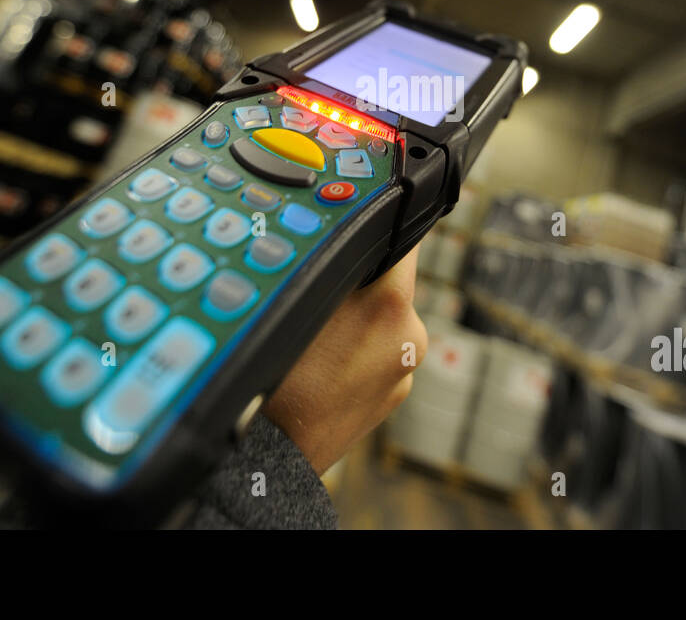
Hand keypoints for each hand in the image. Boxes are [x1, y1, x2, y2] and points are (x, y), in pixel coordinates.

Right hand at [264, 246, 426, 474]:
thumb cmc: (277, 384)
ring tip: (312, 346)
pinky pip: (377, 356)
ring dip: (355, 323)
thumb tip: (343, 234)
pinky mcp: (395, 396)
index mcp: (392, 306)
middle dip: (358, 285)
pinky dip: (355, 355)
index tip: (360, 225)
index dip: (381, 228)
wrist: (274, 461)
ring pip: (382, 323)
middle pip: (389, 285)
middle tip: (315, 298)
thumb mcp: (296, 306)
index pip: (404, 240)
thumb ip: (330, 268)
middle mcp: (411, 337)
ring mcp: (406, 371)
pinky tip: (320, 371)